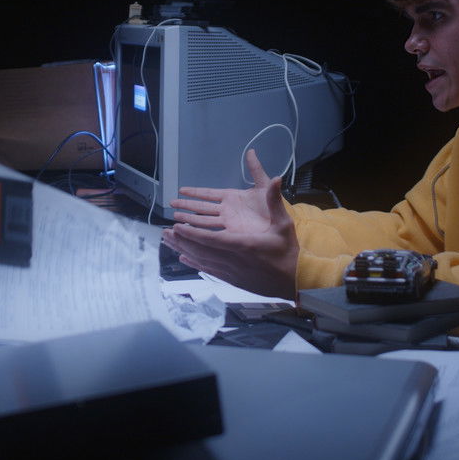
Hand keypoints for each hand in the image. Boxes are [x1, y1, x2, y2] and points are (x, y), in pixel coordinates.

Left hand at [160, 149, 298, 298]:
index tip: (177, 228)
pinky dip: (195, 263)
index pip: (211, 239)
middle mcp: (233, 260)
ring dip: (184, 251)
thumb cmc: (288, 251)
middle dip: (181, 240)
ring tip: (168, 243)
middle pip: (201, 250)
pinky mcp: (232, 279)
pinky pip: (208, 270)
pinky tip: (184, 259)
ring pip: (202, 260)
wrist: (294, 281)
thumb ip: (275, 201)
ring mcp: (231, 271)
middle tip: (164, 233)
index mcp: (243, 245)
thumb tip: (275, 178)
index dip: (192, 234)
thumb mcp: (284, 224)